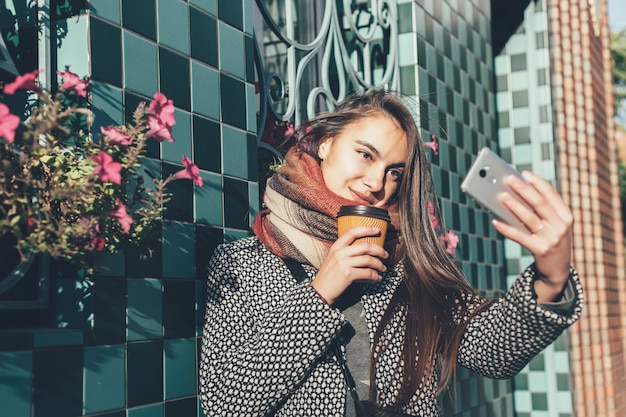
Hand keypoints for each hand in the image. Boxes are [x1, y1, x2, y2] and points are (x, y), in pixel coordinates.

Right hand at [311, 226, 387, 304]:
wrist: (320, 291)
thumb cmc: (328, 276)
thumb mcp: (332, 259)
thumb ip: (344, 252)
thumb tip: (363, 249)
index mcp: (336, 247)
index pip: (352, 232)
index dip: (366, 229)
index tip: (376, 229)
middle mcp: (339, 253)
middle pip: (365, 246)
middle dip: (379, 250)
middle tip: (385, 254)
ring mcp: (343, 263)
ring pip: (368, 259)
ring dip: (379, 264)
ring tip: (383, 268)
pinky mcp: (348, 275)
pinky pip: (367, 273)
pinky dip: (375, 276)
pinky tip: (377, 278)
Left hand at [492, 171, 573, 301]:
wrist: (558, 270)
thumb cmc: (551, 242)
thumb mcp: (552, 226)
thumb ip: (540, 212)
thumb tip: (513, 195)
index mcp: (566, 216)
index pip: (552, 194)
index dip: (538, 183)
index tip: (524, 173)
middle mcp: (561, 226)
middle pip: (540, 203)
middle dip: (523, 189)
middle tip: (508, 179)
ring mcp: (552, 238)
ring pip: (529, 218)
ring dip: (514, 206)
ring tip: (501, 196)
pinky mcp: (541, 250)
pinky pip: (520, 236)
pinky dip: (507, 228)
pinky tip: (495, 221)